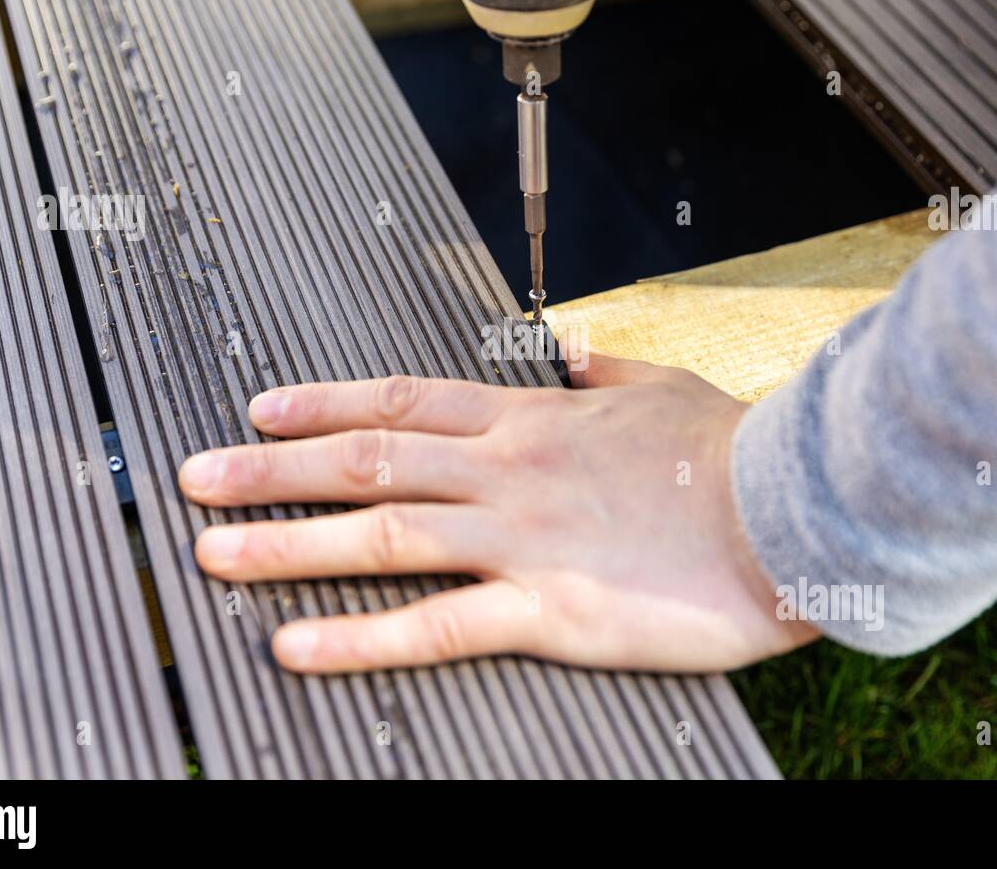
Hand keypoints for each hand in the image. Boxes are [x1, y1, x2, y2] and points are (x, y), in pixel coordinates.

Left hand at [177, 352, 818, 673]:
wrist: (798, 505)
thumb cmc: (735, 449)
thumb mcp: (664, 386)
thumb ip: (606, 370)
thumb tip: (572, 352)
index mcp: (534, 421)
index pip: (404, 402)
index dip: (326, 403)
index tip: (265, 406)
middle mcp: (510, 471)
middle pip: (368, 460)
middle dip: (273, 467)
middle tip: (198, 477)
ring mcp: (523, 537)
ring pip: (383, 532)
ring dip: (288, 541)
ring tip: (213, 552)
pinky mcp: (552, 607)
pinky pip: (438, 623)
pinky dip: (361, 635)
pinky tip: (300, 644)